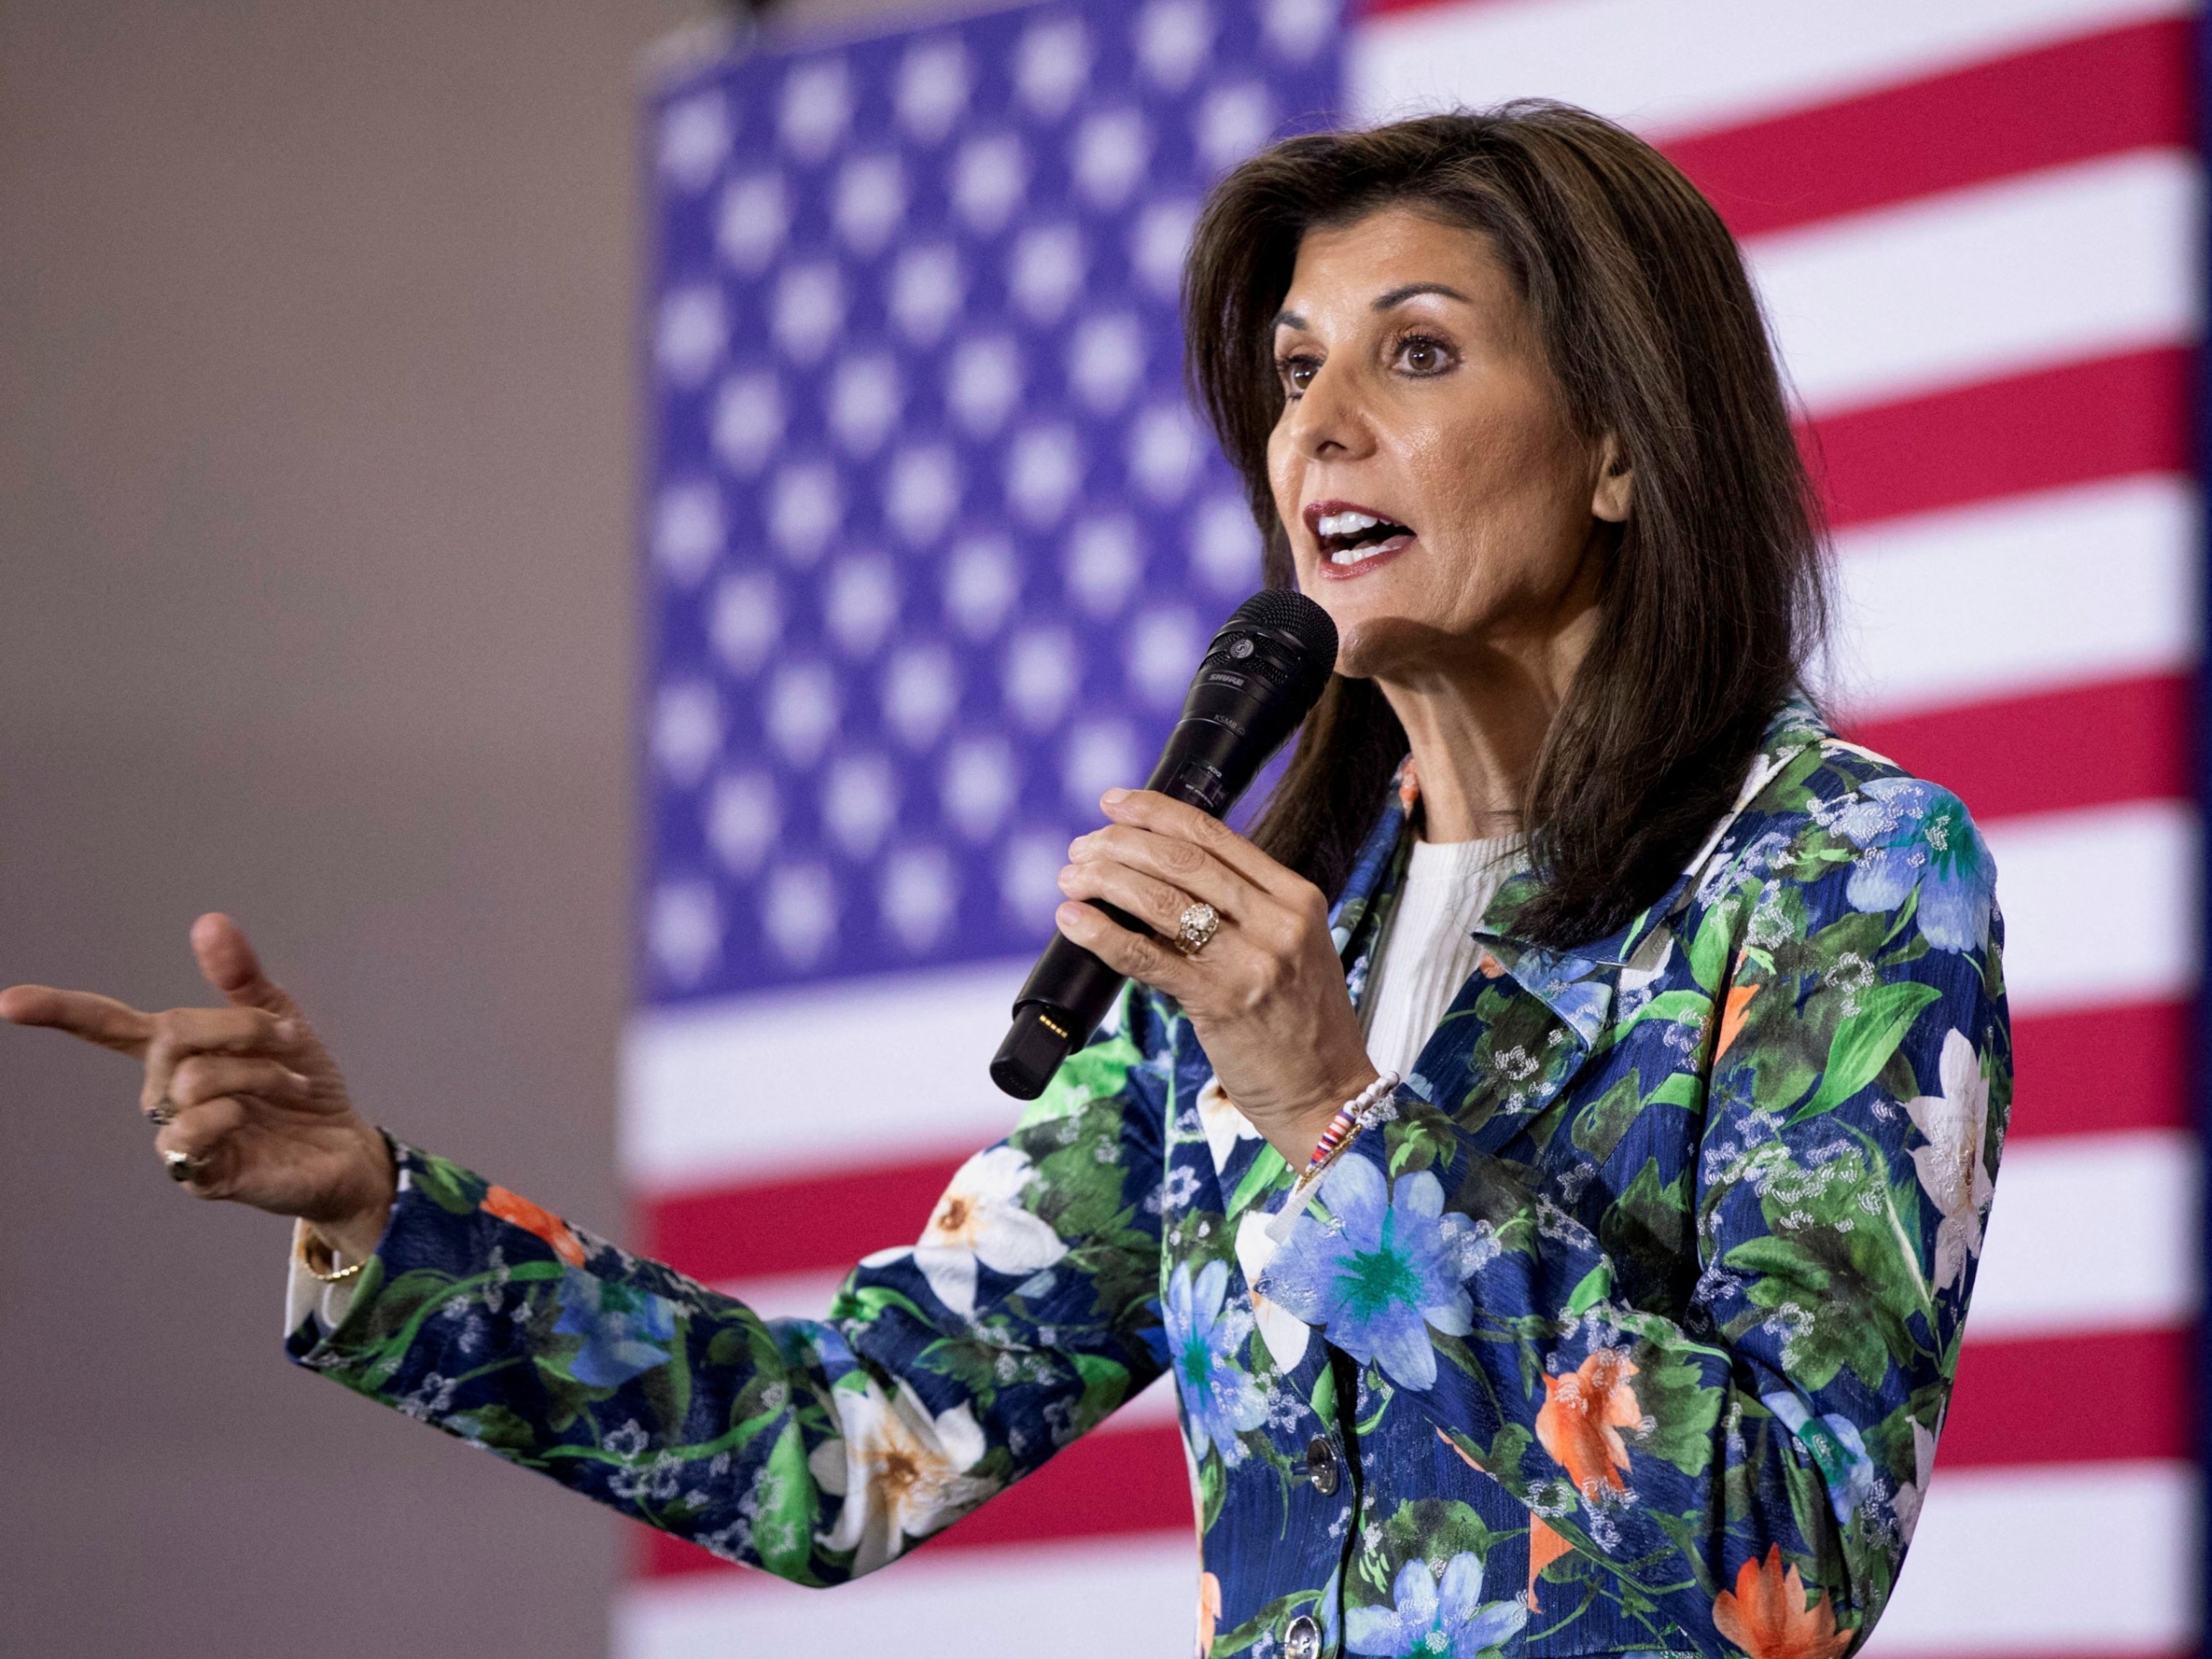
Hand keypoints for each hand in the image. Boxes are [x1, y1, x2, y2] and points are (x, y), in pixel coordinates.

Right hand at [1, 913, 395, 1260]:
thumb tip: (208, 921)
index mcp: (175, 1052)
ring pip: (191, 1080)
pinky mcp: (197, 1173)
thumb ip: (241, 977)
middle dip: (241, 1027)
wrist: (344, 1145)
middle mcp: (163, 1091)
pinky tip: (253, 1121)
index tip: (7, 1002)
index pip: (106, 1026)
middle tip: (289, 1040)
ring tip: (290, 1086)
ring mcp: (176, 1132)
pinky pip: (190, 1132)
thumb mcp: (279, 1021)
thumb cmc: (303, 1085)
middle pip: (173, 1035)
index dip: (58, 1011)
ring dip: (256, 1072)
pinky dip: (230, 1115)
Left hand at [1055, 789, 1378, 1165]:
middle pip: (1182, 860)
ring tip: (1071, 879)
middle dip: (1120, 845)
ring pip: (1161, 900)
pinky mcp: (1222, 1002)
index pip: (1215, 834)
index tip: (1114, 803)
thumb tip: (1157, 875)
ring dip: (1105, 881)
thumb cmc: (1299, 1024)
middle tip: (1082, 848)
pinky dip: (1102, 933)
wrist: (1328, 1094)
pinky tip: (1073, 920)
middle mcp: (1278, 921)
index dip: (1155, 812)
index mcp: (1296, 897)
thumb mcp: (1290, 948)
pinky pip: (1147, 956)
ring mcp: (1253, 960)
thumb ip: (1242, 909)